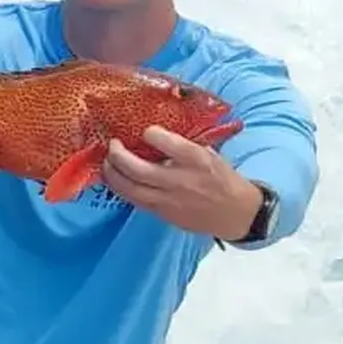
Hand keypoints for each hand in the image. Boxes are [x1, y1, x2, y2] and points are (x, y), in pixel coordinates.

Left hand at [105, 128, 264, 236]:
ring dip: (113, 174)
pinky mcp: (162, 214)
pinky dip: (121, 188)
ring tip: (107, 162)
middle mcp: (181, 180)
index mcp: (197, 160)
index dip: (151, 134)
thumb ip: (185, 143)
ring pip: (131, 188)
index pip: (168, 143)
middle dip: (119, 155)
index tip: (146, 130)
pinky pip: (134, 201)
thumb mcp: (210, 153)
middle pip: (139, 169)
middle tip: (113, 145)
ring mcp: (169, 200)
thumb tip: (156, 130)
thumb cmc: (221, 178)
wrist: (235, 213)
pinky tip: (115, 179)